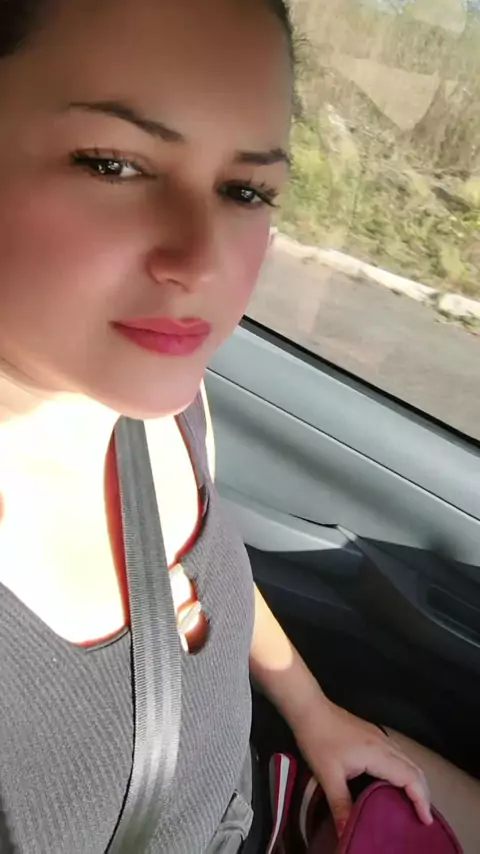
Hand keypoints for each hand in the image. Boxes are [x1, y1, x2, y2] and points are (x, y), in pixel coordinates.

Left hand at [292, 698, 432, 837]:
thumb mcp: (327, 775)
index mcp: (378, 754)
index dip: (422, 800)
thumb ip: (340, 805)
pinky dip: (405, 772)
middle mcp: (384, 744)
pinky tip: (395, 783)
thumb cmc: (318, 739)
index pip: (411, 778)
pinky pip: (398, 755)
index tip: (425, 820)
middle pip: (415, 769)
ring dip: (415, 782)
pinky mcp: (373, 735)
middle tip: (422, 817)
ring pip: (408, 761)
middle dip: (424, 794)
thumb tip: (346, 833)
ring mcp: (380, 737)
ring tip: (413, 805)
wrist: (310, 709)